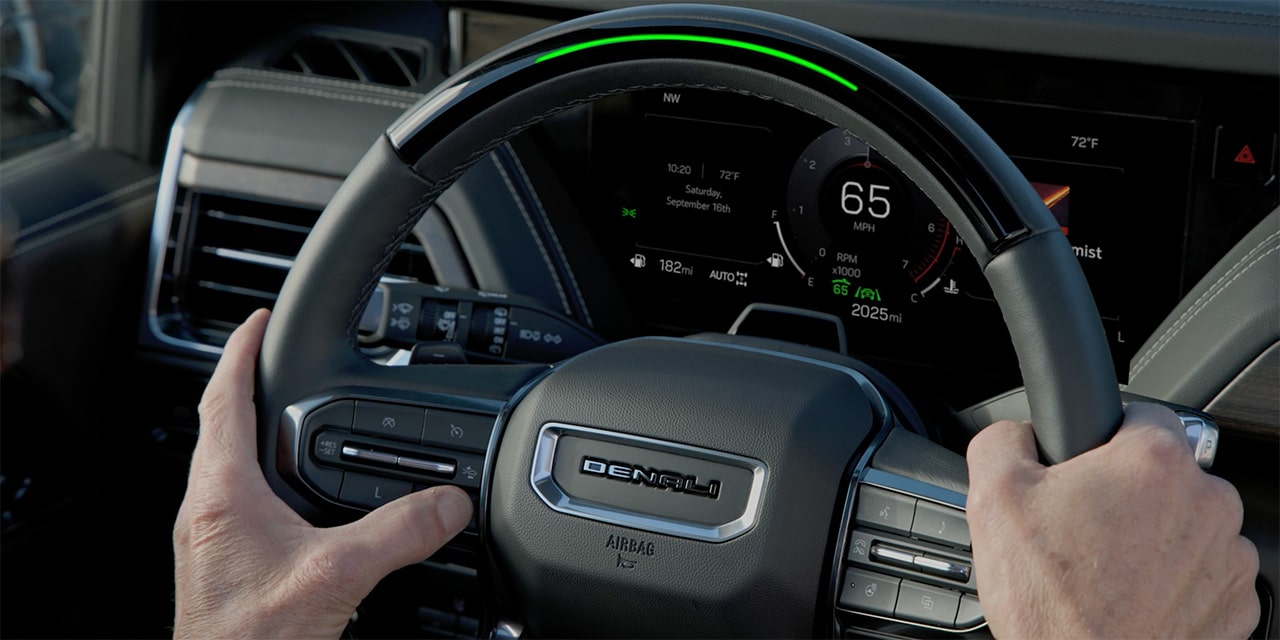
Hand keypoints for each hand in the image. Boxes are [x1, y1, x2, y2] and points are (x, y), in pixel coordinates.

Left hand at [173, 309, 472, 638]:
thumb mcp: (337, 577)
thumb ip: (398, 533)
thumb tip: (447, 502)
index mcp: (222, 493)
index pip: (224, 398)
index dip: (241, 350)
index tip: (257, 319)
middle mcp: (206, 510)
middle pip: (222, 425)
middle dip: (248, 384)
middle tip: (274, 357)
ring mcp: (211, 540)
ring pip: (229, 464)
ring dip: (256, 432)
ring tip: (287, 415)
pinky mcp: (223, 565)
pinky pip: (241, 501)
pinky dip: (268, 478)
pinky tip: (298, 499)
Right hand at [966, 402, 1258, 638]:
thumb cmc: (1051, 602)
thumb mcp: (992, 497)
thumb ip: (1003, 440)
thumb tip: (1016, 433)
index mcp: (1154, 463)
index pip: (1142, 412)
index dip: (1105, 438)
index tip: (1085, 467)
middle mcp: (1207, 504)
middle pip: (1166, 474)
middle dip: (1127, 493)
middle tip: (1082, 527)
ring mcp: (1228, 559)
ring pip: (1187, 524)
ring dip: (1154, 537)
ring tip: (1105, 569)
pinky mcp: (1235, 605)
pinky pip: (1204, 574)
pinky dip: (1173, 581)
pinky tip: (1131, 595)